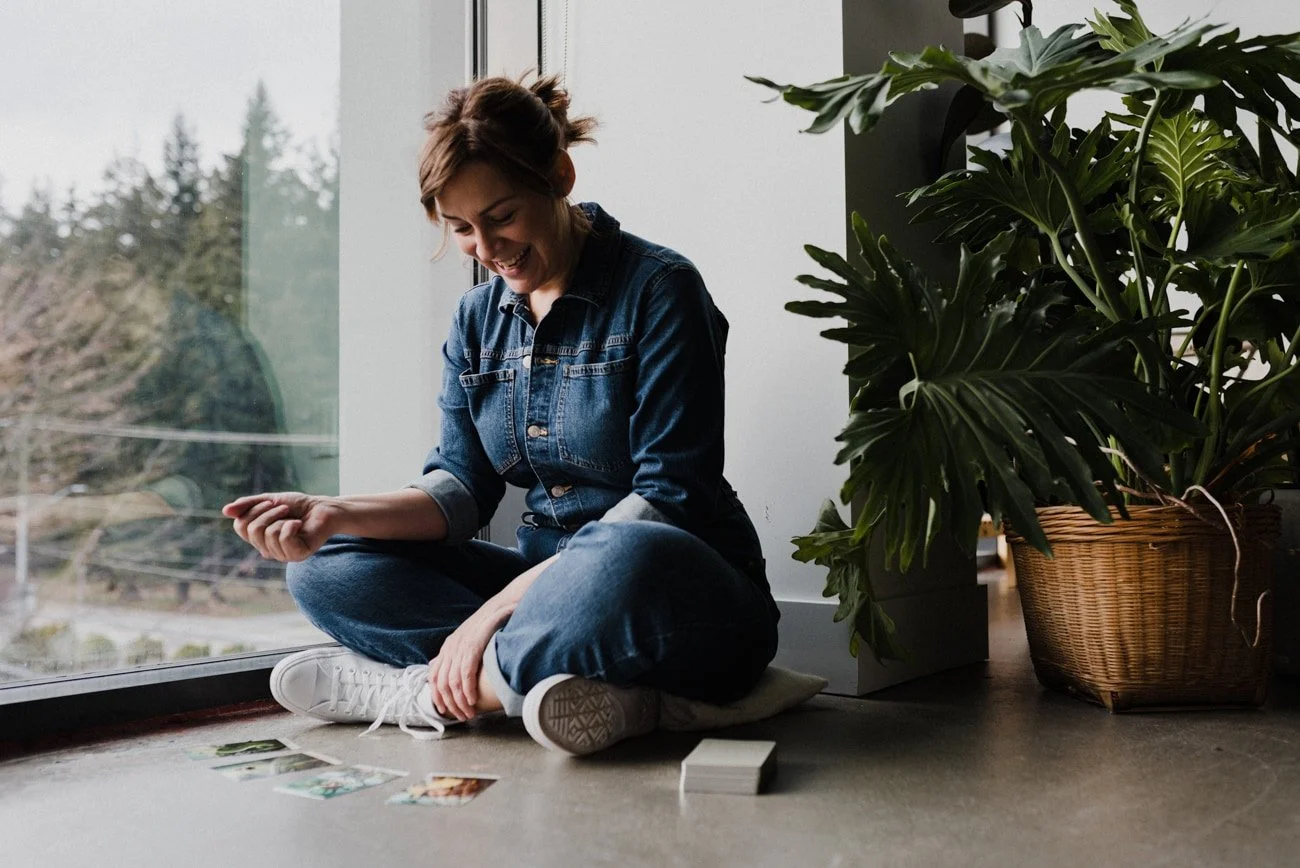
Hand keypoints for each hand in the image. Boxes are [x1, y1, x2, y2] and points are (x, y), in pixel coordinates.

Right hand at [221, 492, 337, 562]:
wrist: (323, 508)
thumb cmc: (297, 506)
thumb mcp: (269, 501)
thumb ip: (248, 506)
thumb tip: (225, 511)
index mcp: (259, 538)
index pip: (240, 526)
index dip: (253, 510)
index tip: (270, 502)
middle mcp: (268, 549)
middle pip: (252, 531)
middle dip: (268, 513)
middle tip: (284, 508)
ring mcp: (282, 554)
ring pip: (267, 535)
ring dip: (281, 519)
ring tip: (294, 518)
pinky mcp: (297, 555)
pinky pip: (284, 539)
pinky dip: (291, 526)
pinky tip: (300, 525)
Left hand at [428, 604, 506, 720]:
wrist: (504, 605)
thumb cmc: (489, 624)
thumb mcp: (467, 638)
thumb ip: (453, 653)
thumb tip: (438, 665)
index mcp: (448, 647)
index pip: (433, 677)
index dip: (437, 696)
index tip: (445, 711)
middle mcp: (450, 647)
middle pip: (441, 683)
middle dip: (450, 704)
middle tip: (462, 716)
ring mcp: (460, 646)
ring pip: (452, 682)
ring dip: (460, 701)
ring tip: (469, 712)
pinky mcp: (472, 646)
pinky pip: (465, 673)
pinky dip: (467, 689)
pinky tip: (473, 700)